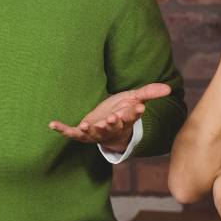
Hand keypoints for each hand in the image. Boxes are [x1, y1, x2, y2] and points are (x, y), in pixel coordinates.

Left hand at [48, 83, 171, 151]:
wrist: (108, 126)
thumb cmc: (121, 110)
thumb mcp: (134, 99)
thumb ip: (149, 93)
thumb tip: (167, 88)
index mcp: (124, 119)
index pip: (131, 116)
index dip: (133, 113)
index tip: (138, 108)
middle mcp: (110, 128)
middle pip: (113, 126)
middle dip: (113, 122)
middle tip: (114, 118)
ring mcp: (95, 131)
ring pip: (94, 133)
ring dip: (90, 130)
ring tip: (86, 125)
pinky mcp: (81, 132)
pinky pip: (71, 133)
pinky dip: (62, 129)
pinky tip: (52, 124)